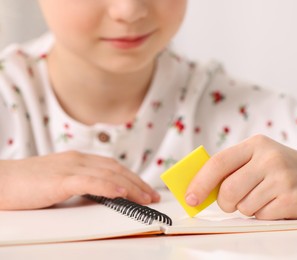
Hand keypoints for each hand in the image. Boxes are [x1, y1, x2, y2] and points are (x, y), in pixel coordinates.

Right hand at [0, 151, 159, 209]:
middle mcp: (77, 160)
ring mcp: (69, 168)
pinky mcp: (60, 179)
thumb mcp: (58, 182)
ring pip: (109, 175)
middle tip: (152, 196)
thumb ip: (78, 185)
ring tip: (146, 198)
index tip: (144, 189)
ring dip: (131, 187)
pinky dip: (109, 187)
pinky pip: (90, 182)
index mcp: (77, 160)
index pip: (112, 166)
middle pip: (116, 169)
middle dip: (138, 183)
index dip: (132, 177)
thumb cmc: (24, 185)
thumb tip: (98, 196)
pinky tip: (121, 193)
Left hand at [185, 135, 296, 219]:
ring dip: (246, 208)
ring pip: (244, 207)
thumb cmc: (278, 166)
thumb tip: (198, 189)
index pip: (219, 163)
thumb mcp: (256, 156)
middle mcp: (270, 159)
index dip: (200, 182)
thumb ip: (230, 167)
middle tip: (231, 201)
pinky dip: (262, 214)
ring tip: (261, 196)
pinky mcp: (293, 200)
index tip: (190, 198)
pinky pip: (261, 217)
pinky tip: (274, 203)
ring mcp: (283, 180)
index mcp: (255, 144)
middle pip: (229, 191)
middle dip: (225, 202)